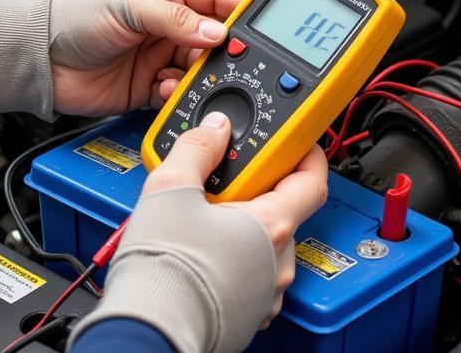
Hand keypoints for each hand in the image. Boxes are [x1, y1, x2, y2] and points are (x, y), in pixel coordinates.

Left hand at [50, 0, 245, 117]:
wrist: (39, 58)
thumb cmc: (74, 17)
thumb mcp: (128, 6)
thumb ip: (174, 18)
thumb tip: (216, 31)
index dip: (237, 10)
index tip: (258, 25)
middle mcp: (166, 27)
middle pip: (212, 41)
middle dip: (221, 52)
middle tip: (226, 61)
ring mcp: (157, 58)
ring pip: (197, 71)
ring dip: (198, 77)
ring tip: (188, 77)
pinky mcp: (146, 89)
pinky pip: (176, 96)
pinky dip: (178, 97)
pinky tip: (166, 90)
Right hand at [144, 111, 327, 327]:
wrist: (147, 331)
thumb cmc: (163, 269)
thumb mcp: (172, 187)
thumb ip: (197, 146)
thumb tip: (214, 128)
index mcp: (270, 227)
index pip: (313, 179)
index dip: (305, 154)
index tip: (292, 141)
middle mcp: (278, 263)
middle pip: (284, 209)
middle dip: (258, 188)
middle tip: (224, 178)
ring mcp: (265, 293)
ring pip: (267, 244)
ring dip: (245, 224)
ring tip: (204, 216)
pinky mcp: (247, 314)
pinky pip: (252, 274)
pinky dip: (236, 256)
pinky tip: (203, 248)